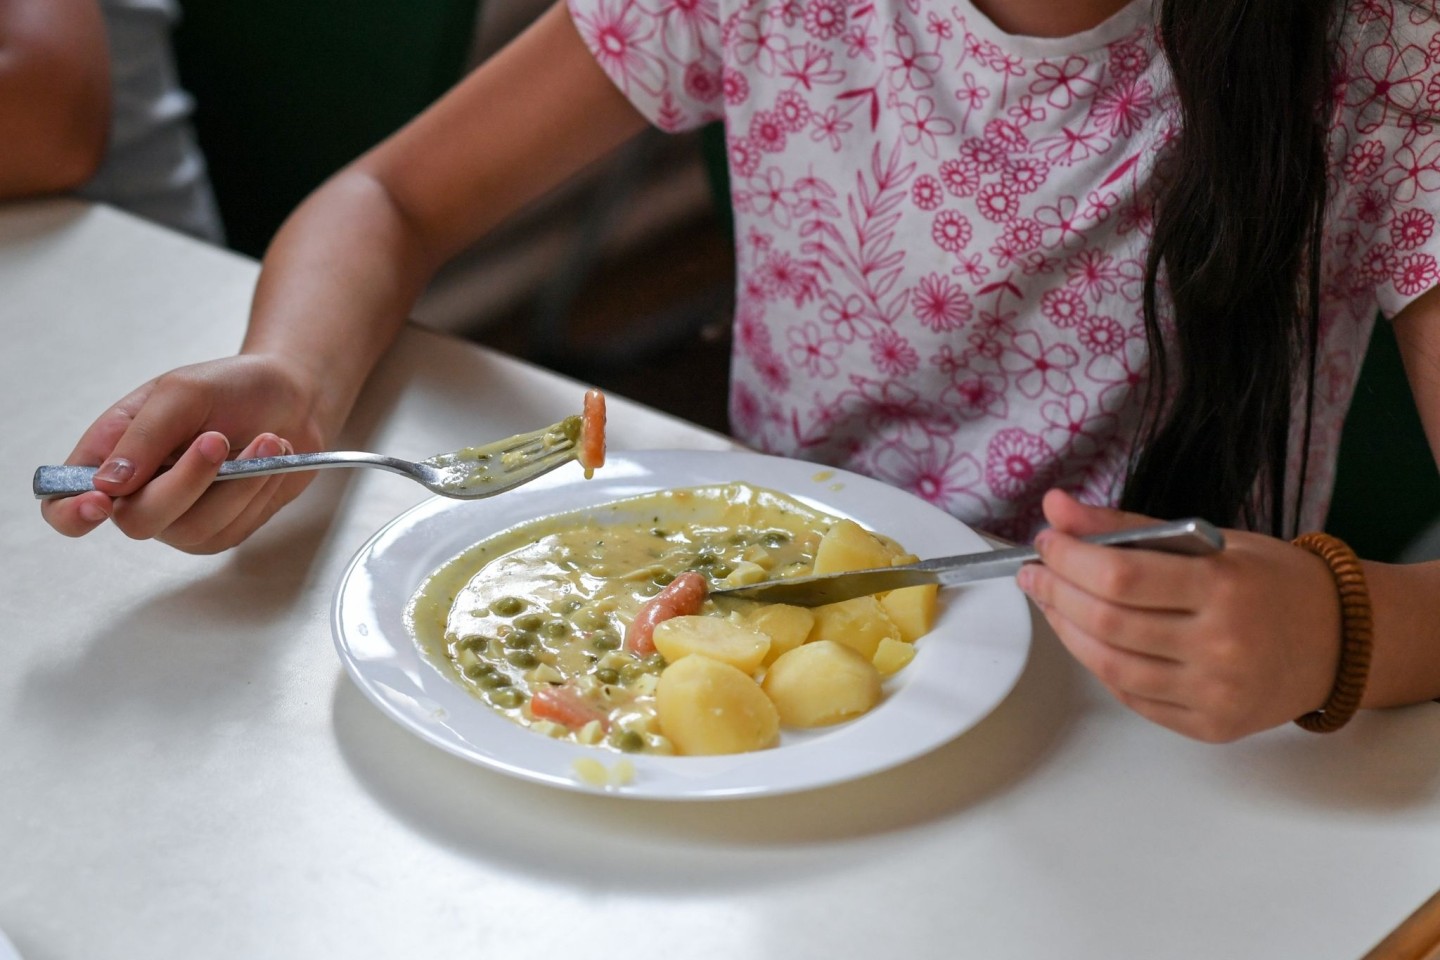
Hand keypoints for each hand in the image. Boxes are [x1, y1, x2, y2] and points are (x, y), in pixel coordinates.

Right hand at [41, 354, 330, 552]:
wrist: (290, 398)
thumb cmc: (227, 389)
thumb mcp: (181, 392)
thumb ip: (143, 435)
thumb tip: (107, 484)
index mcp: (108, 458)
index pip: (62, 505)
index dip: (71, 513)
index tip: (101, 500)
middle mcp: (137, 497)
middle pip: (138, 521)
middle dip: (185, 481)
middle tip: (218, 439)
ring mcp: (180, 520)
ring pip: (193, 528)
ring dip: (235, 483)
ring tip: (266, 439)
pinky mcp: (223, 530)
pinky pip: (233, 527)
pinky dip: (258, 490)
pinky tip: (272, 457)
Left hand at [1017, 489, 1341, 741]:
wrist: (1340, 640)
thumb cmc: (1271, 582)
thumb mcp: (1210, 539)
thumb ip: (1128, 527)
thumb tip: (1057, 508)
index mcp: (1223, 587)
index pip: (1120, 575)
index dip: (1069, 558)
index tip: (1045, 542)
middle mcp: (1220, 645)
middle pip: (1107, 622)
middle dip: (1056, 593)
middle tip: (1034, 572)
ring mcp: (1215, 692)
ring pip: (1110, 665)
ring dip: (1067, 630)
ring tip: (1052, 602)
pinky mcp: (1210, 726)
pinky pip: (1133, 696)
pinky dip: (1099, 664)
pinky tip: (1086, 637)